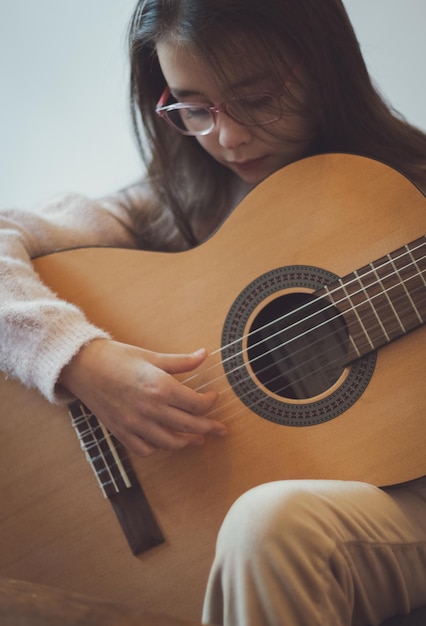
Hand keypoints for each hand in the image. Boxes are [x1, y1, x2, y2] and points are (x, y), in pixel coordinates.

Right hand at [59, 339, 224, 456]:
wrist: (83, 366)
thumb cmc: (118, 357)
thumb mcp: (152, 356)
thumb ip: (181, 362)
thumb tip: (204, 355)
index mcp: (160, 387)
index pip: (196, 404)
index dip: (210, 403)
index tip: (213, 397)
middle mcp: (150, 409)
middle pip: (189, 426)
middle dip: (209, 428)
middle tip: (220, 429)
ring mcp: (135, 424)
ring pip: (171, 443)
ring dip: (187, 441)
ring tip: (197, 438)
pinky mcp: (121, 432)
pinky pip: (146, 450)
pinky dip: (159, 448)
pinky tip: (166, 441)